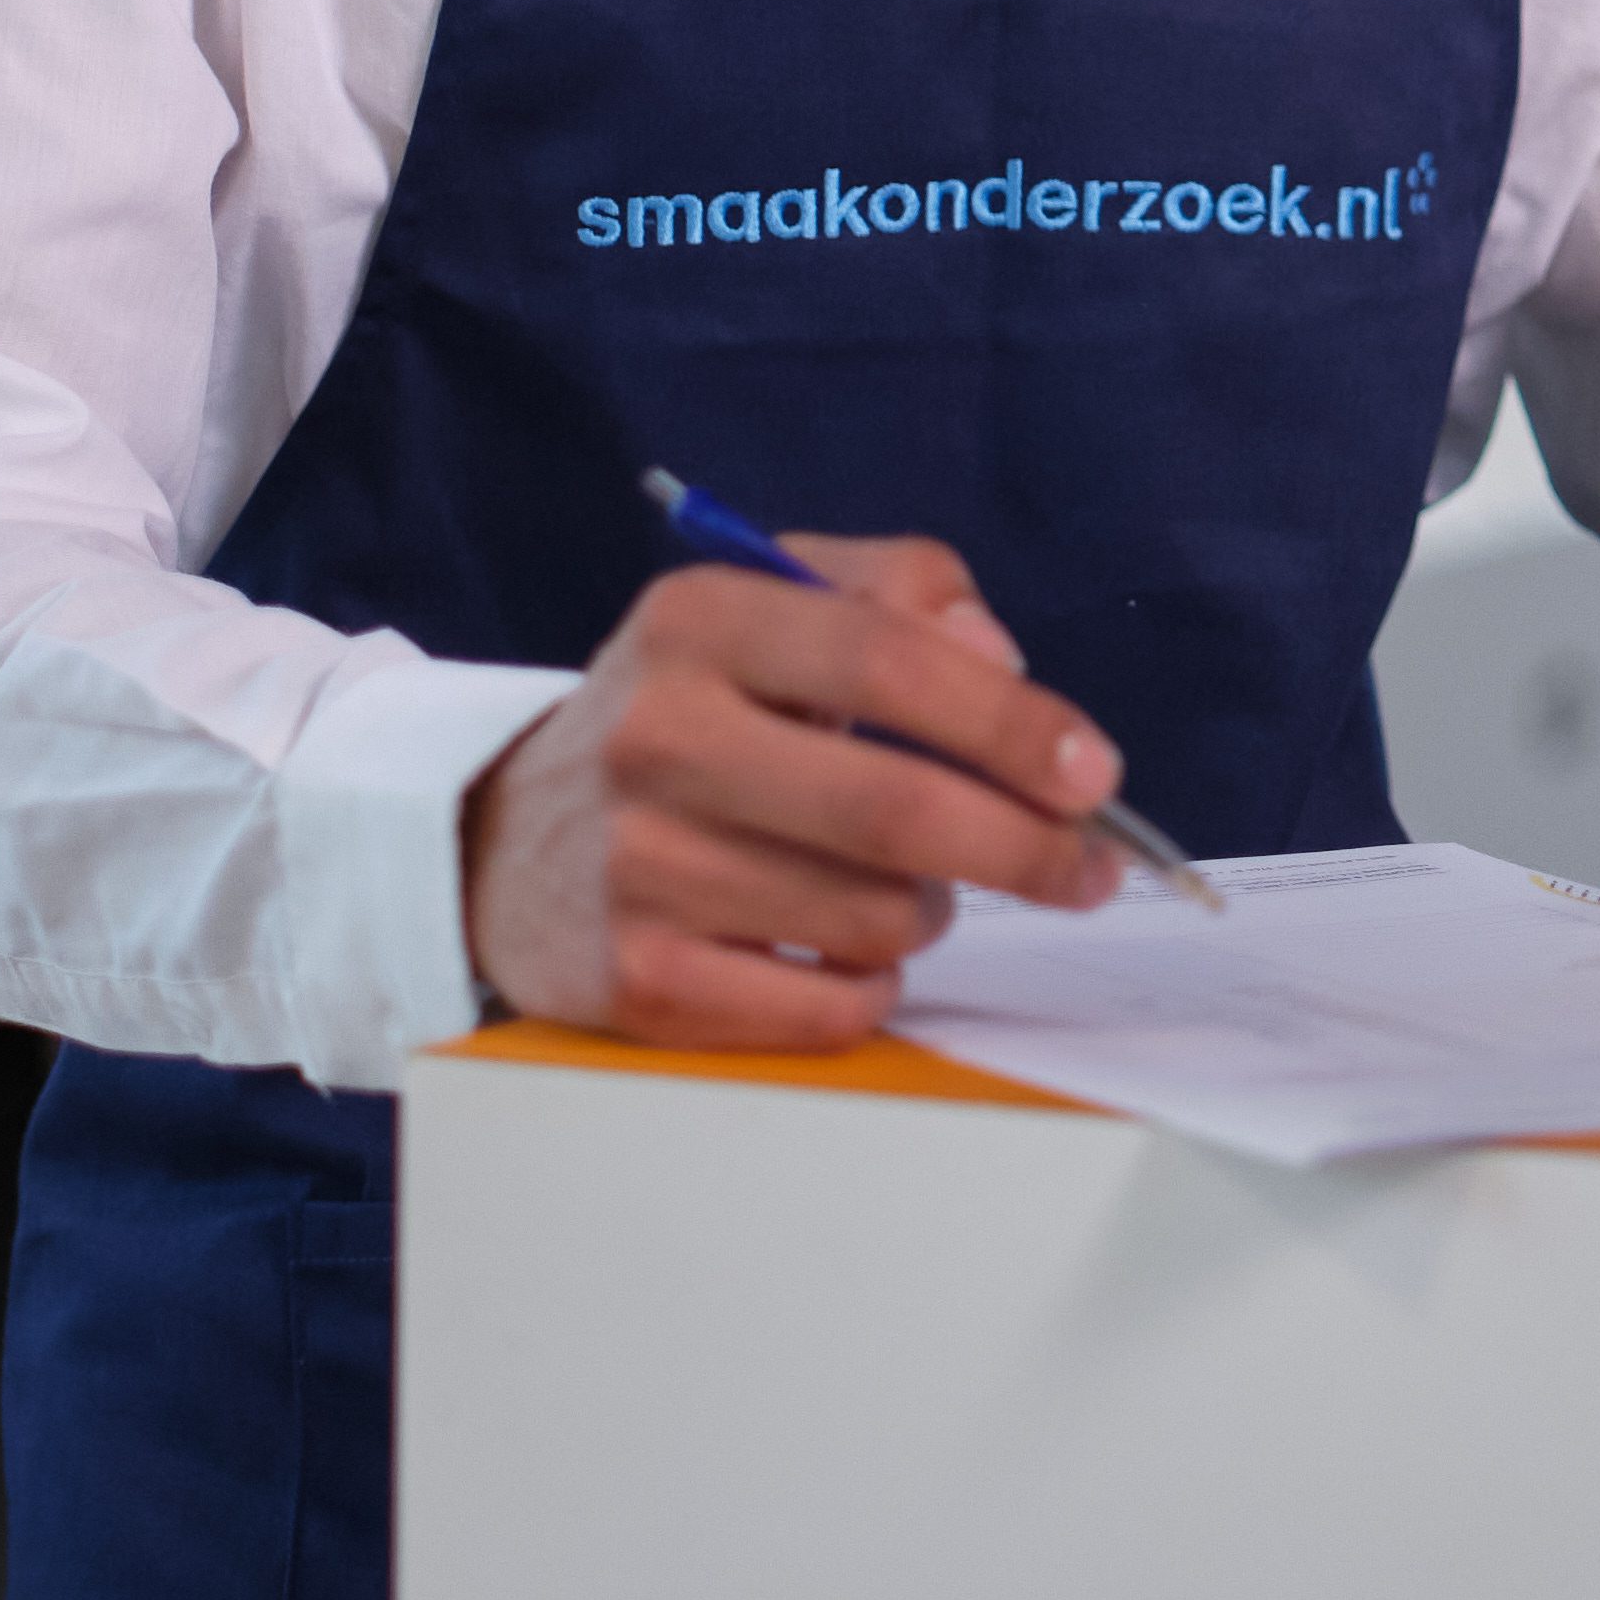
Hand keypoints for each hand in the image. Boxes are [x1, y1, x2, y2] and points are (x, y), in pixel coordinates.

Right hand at [458, 525, 1132, 1046]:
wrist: (504, 837)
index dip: (1014, 724)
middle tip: (1088, 870)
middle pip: (898, 812)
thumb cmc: (691, 715)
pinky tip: (833, 948)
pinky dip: (867, 986)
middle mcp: (656, 738)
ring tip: (895, 886)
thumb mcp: (773, 606)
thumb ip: (904, 592)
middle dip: (1029, 849)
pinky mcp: (635, 982)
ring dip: (929, 913)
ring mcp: (638, 867)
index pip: (887, 662)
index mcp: (699, 621)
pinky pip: (827, 1007)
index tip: (1095, 773)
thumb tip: (1003, 662)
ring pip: (877, 919)